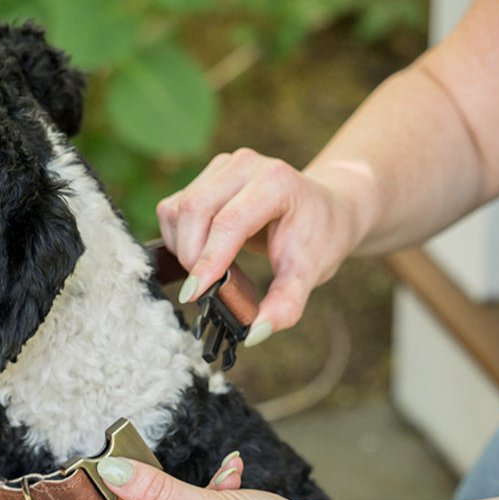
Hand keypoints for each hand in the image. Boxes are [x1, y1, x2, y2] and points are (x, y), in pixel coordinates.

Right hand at [156, 148, 362, 340]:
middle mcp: (245, 166)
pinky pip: (173, 210)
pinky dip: (178, 239)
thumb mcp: (310, 274)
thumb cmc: (319, 238)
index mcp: (276, 182)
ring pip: (177, 210)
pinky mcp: (205, 177)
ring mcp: (222, 167)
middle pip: (194, 210)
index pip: (229, 221)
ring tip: (211, 271)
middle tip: (206, 290)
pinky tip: (204, 254)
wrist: (325, 209)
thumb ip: (286, 305)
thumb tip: (255, 333)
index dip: (208, 260)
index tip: (195, 295)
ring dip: (183, 249)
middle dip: (191, 257)